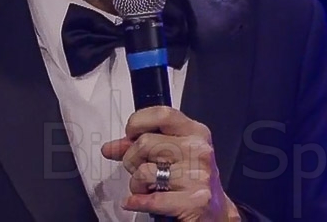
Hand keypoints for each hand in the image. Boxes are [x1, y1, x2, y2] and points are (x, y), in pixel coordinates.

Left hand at [101, 106, 241, 221]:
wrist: (215, 212)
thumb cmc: (192, 180)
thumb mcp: (172, 155)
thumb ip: (140, 147)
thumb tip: (110, 147)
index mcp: (195, 132)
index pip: (162, 114)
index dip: (138, 122)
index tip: (131, 134)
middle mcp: (198, 150)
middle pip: (145, 143)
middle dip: (132, 159)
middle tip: (139, 169)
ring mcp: (198, 175)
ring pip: (144, 171)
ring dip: (136, 184)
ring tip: (146, 188)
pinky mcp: (194, 201)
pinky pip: (151, 199)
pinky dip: (138, 202)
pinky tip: (138, 201)